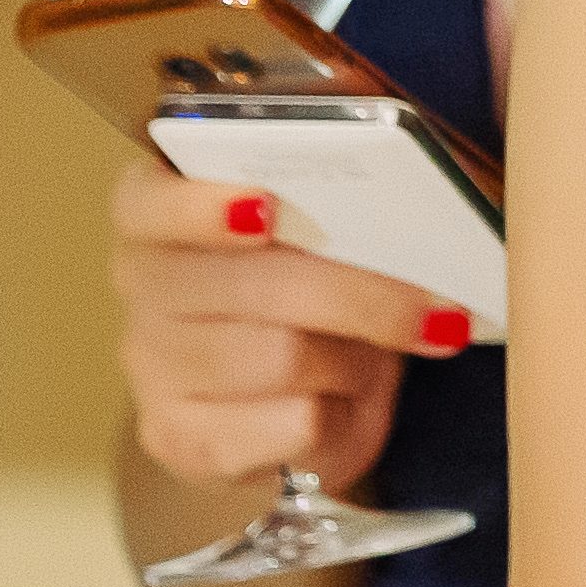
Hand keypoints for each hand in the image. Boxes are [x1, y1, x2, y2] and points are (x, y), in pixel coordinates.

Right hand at [107, 157, 466, 486]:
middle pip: (251, 287)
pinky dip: (340, 418)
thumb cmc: (323, 291)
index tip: (267, 207)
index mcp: (161, 217)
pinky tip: (349, 404)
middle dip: (360, 295)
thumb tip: (417, 146)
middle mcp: (145, 289)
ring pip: (277, 358)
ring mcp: (152, 369)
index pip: (147, 204)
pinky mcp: (180, 440)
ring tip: (387, 353)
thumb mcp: (338, 230)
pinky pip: (285, 427)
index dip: (200, 207)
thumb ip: (351, 184)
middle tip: (440, 306)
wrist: (302, 401)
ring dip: (356, 358)